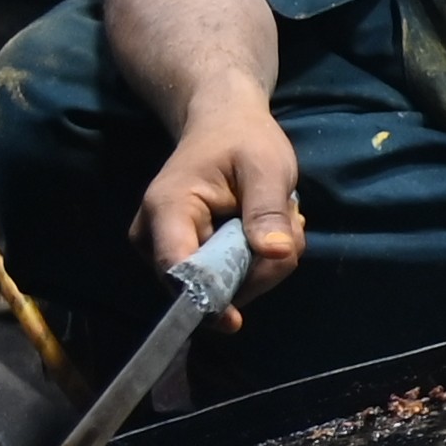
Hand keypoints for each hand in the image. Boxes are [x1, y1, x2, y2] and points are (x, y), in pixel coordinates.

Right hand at [133, 90, 301, 312]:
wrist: (223, 126)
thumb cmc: (242, 139)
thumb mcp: (266, 165)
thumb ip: (267, 209)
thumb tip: (277, 254)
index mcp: (168, 209)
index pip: (177, 266)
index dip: (205, 297)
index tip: (234, 320)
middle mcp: (154, 237)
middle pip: (205, 283)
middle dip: (257, 268)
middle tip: (292, 224)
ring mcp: (166, 251)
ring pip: (222, 285)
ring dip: (263, 263)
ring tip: (281, 218)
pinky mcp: (186, 258)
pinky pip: (226, 279)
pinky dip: (256, 262)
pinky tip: (268, 230)